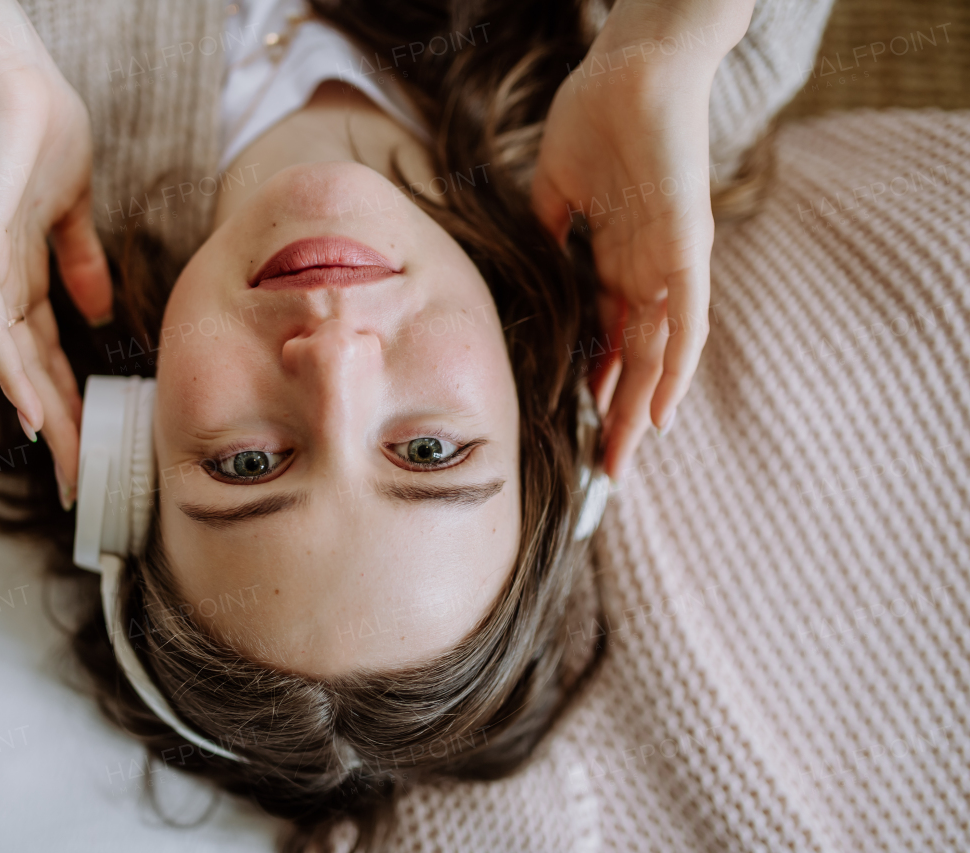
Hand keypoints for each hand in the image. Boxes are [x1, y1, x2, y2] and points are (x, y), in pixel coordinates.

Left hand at [0, 0, 112, 508]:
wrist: (13, 78)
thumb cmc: (41, 133)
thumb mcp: (71, 213)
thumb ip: (79, 264)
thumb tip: (98, 314)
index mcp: (23, 276)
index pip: (50, 354)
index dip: (71, 402)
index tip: (91, 448)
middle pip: (33, 370)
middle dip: (60, 428)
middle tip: (77, 484)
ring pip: (13, 360)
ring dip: (42, 414)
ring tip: (64, 464)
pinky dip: (13, 369)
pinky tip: (33, 409)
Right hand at [531, 0, 752, 479]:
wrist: (630, 65)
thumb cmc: (594, 117)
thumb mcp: (557, 190)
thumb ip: (550, 235)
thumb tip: (530, 271)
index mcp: (617, 257)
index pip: (609, 333)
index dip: (596, 378)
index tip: (577, 421)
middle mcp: (647, 269)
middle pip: (637, 355)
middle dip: (621, 412)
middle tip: (607, 466)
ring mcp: (667, 261)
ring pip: (660, 350)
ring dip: (643, 406)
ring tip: (625, 456)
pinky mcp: (684, 247)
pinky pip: (687, 320)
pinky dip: (676, 367)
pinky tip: (661, 411)